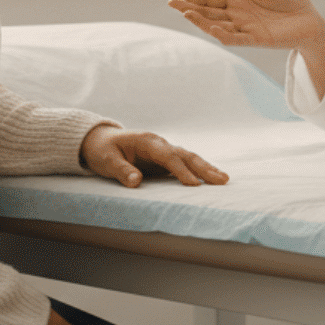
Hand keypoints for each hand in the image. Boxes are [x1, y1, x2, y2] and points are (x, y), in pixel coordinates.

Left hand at [80, 124, 229, 187]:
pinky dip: (199, 172)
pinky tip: (212, 181)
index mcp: (147, 142)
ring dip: (206, 169)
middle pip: (185, 155)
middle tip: (222, 180)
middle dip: (204, 167)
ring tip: (224, 180)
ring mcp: (163, 152)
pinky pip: (185, 165)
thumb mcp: (106, 160)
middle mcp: (159, 144)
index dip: (180, 170)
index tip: (193, 184)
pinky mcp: (164, 161)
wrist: (101, 140)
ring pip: (189, 158)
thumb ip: (121, 170)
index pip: (168, 156)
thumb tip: (136, 182)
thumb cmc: (103, 150)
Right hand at [168, 0, 324, 50]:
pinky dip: (223, 34)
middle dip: (189, 8)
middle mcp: (236, 15)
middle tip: (172, 3)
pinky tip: (212, 28)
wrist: (310, 18)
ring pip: (216, 26)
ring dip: (201, 21)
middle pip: (207, 12)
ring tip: (186, 13)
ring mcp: (244, 28)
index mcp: (236, 1)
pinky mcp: (256, 39)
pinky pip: (236, 39)